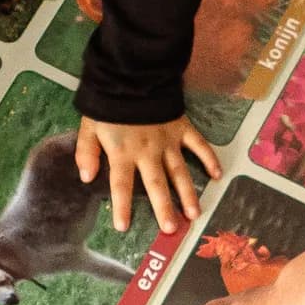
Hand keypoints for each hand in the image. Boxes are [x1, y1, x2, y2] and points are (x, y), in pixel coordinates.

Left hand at [75, 115, 222, 233]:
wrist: (133, 74)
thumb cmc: (108, 103)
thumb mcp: (89, 126)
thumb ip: (86, 152)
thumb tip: (86, 178)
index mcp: (123, 152)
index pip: (121, 185)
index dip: (122, 206)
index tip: (123, 227)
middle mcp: (148, 151)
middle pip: (156, 184)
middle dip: (163, 208)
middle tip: (171, 229)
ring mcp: (168, 141)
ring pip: (180, 171)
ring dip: (188, 193)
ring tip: (194, 214)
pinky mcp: (182, 128)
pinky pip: (198, 145)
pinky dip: (209, 159)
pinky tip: (217, 175)